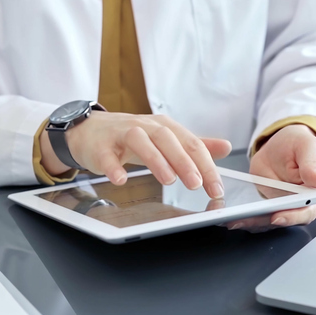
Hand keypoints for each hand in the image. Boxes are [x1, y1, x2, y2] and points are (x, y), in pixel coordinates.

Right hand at [40, 112, 231, 197]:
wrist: (89, 130)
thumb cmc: (130, 137)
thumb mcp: (165, 138)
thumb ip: (194, 144)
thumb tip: (225, 147)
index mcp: (165, 127)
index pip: (190, 144)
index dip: (206, 165)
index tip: (216, 188)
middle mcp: (145, 127)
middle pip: (168, 139)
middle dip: (184, 161)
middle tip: (197, 184)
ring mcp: (121, 134)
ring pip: (141, 141)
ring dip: (155, 159)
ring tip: (168, 180)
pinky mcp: (100, 146)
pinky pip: (107, 155)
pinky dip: (113, 166)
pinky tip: (121, 179)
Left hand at [226, 124, 315, 231]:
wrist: (282, 144)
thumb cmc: (300, 146)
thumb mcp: (308, 149)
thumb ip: (312, 165)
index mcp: (314, 195)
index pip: (305, 212)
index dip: (291, 217)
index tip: (277, 217)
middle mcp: (297, 206)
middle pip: (281, 220)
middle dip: (262, 222)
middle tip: (243, 220)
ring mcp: (280, 207)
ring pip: (265, 221)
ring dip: (248, 222)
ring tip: (230, 220)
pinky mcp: (265, 205)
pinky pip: (254, 214)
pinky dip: (242, 216)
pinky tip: (226, 215)